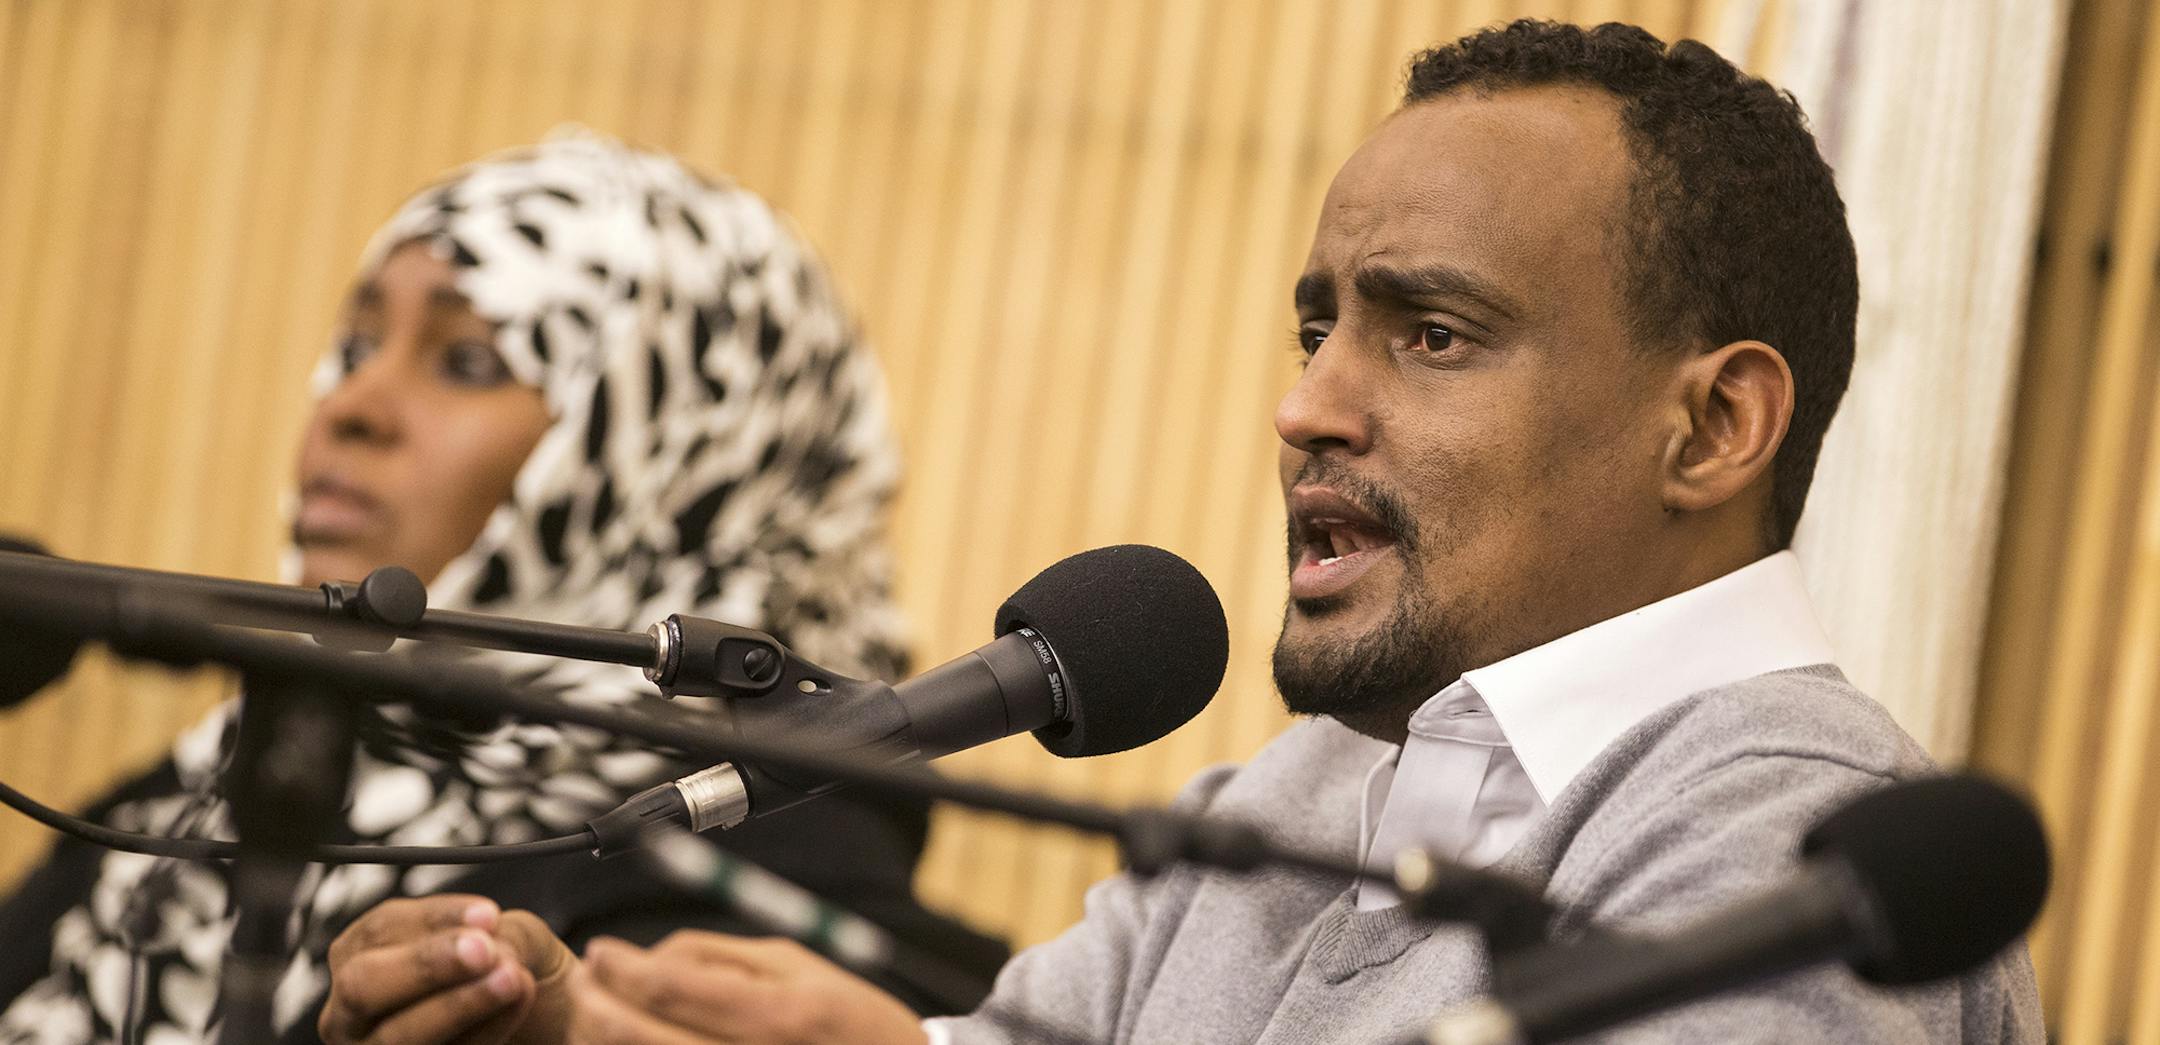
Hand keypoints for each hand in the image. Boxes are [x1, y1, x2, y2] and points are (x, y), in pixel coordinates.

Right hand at [320, 894, 576, 1044]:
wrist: (538, 1025)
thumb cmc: (509, 972)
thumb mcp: (510, 937)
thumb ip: (501, 933)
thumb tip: (488, 949)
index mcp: (360, 957)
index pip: (379, 930)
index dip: (434, 919)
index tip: (489, 915)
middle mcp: (352, 1011)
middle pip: (362, 985)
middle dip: (424, 965)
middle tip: (484, 951)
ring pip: (396, 1036)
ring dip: (457, 1005)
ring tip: (511, 980)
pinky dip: (483, 1031)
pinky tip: (519, 1004)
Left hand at [567, 932, 926, 1043]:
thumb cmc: (852, 1024)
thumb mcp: (798, 968)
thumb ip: (721, 958)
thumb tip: (648, 958)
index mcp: (778, 1013)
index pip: (671, 986)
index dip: (620, 966)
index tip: (599, 952)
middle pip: (640, 1037)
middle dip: (595, 1007)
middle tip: (580, 985)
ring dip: (606, 1041)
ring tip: (596, 1019)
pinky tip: (633, 1044)